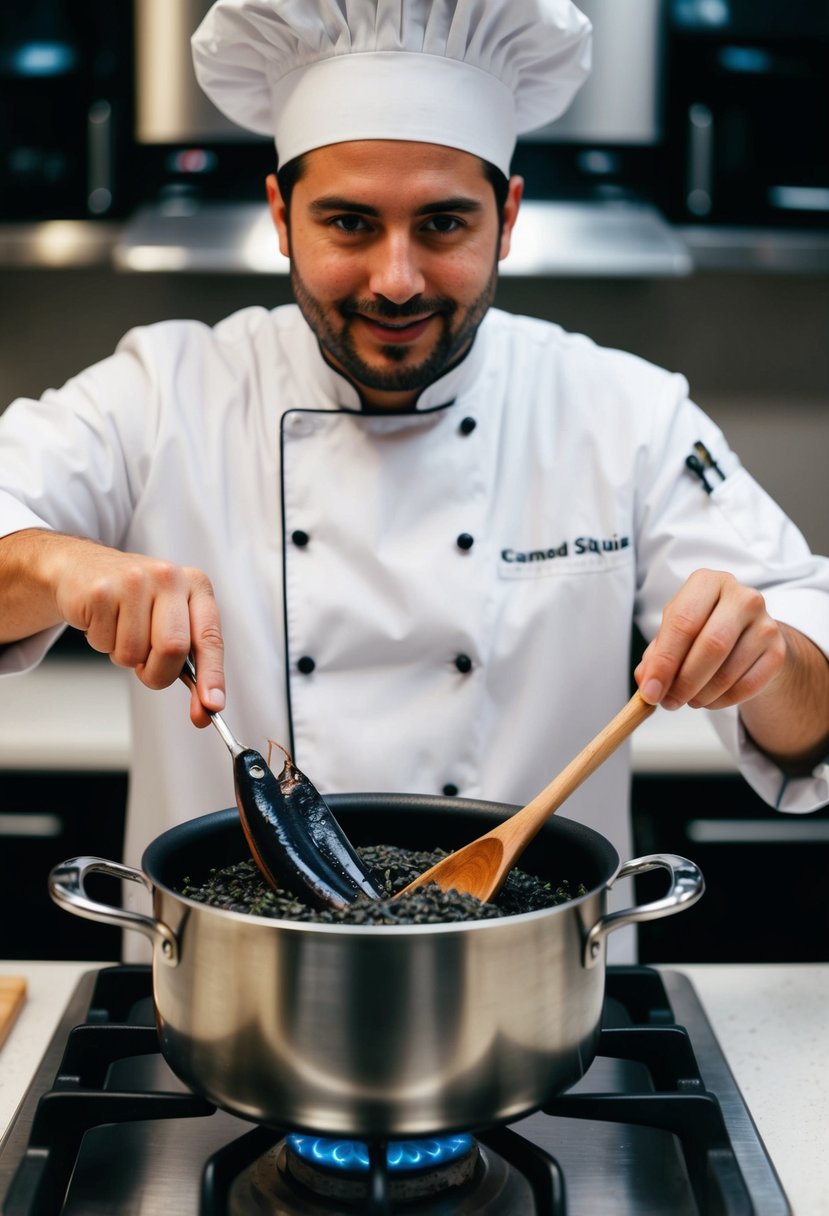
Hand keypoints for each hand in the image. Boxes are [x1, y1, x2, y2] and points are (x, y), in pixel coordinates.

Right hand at [49, 538, 224, 727]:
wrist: (84, 569)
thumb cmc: (135, 603)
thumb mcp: (171, 622)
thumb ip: (192, 663)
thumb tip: (208, 709)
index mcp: (196, 585)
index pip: (209, 637)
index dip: (212, 675)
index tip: (212, 705)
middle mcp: (169, 577)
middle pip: (173, 648)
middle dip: (158, 672)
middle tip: (145, 669)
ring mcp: (134, 580)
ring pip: (134, 651)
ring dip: (125, 656)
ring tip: (121, 630)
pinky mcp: (101, 590)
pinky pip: (105, 643)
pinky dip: (102, 643)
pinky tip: (103, 619)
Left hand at [635, 569, 785, 711]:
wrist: (748, 635)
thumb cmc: (702, 629)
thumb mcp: (675, 633)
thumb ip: (657, 655)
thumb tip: (647, 682)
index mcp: (707, 582)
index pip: (682, 622)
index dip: (664, 662)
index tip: (650, 691)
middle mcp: (741, 597)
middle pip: (711, 645)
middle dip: (684, 681)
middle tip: (669, 702)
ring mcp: (765, 623)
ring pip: (729, 671)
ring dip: (702, 695)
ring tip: (688, 700)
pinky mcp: (778, 651)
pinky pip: (748, 686)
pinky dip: (723, 700)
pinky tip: (711, 699)